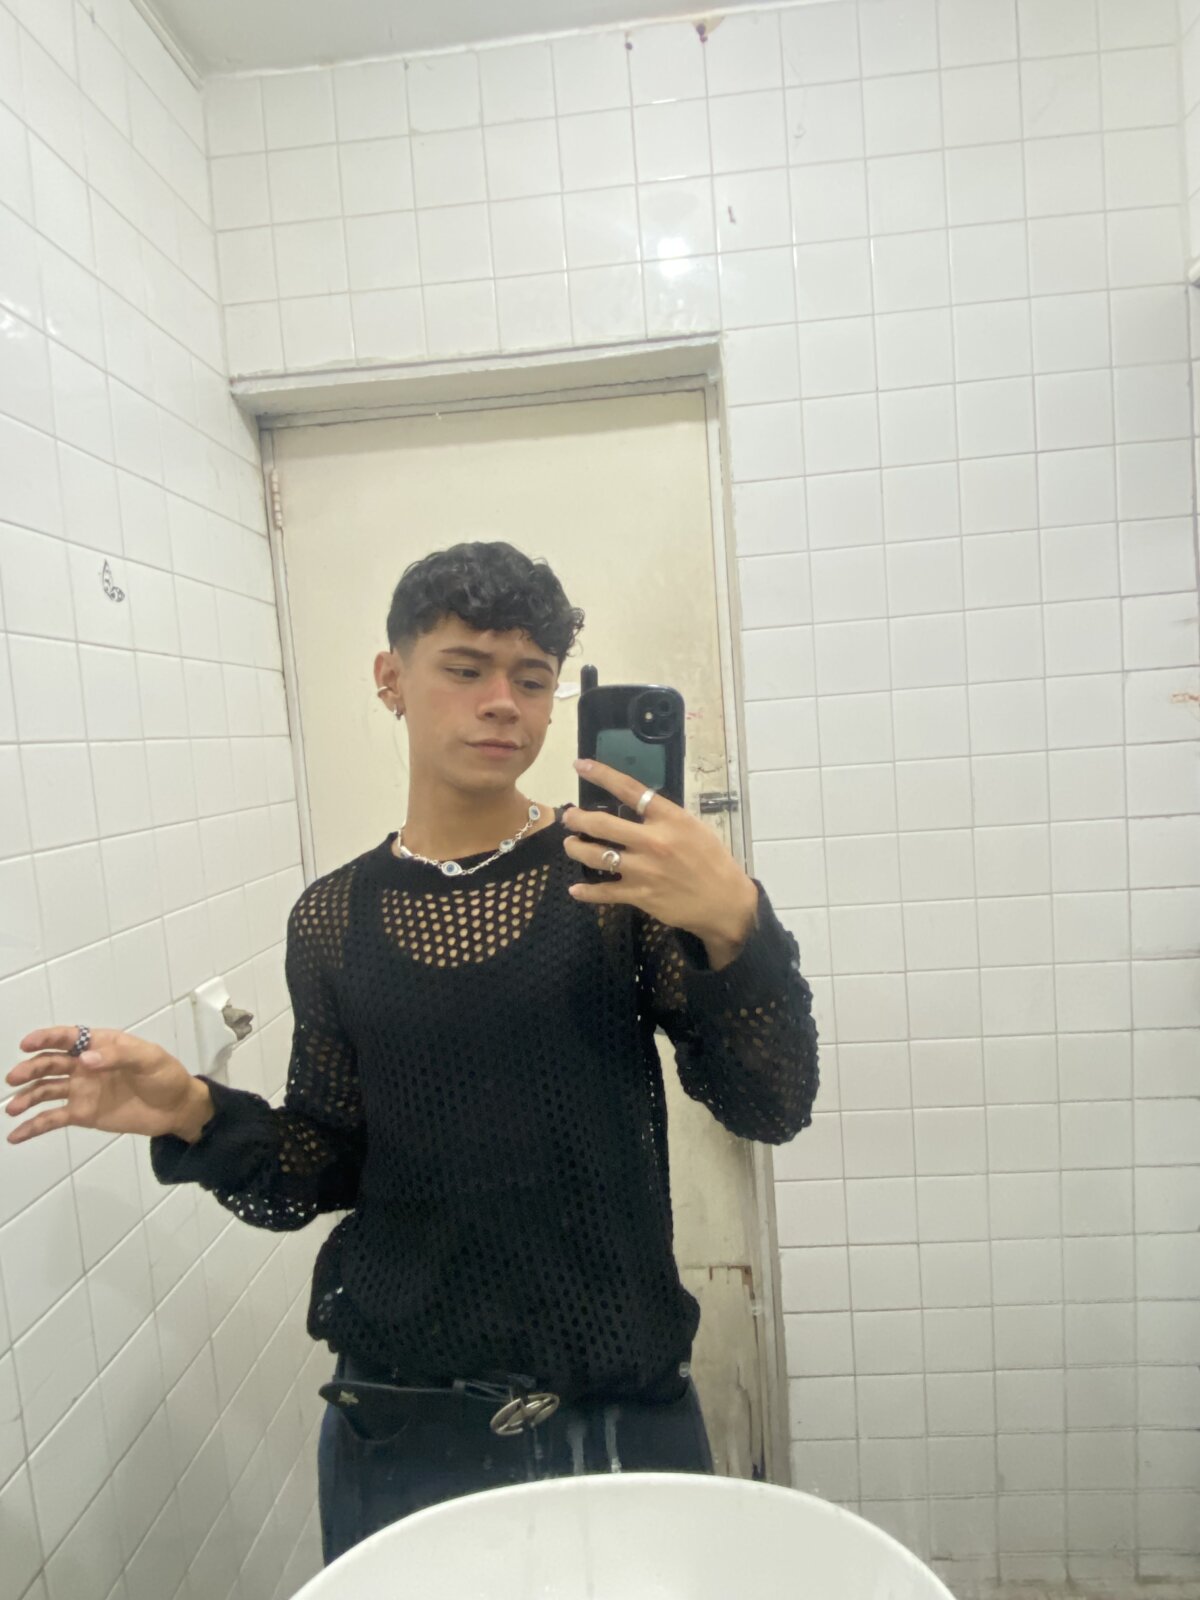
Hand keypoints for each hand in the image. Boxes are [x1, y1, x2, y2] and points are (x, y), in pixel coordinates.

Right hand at [5, 1027, 212, 1145]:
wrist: (175, 1108)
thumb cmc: (164, 1076)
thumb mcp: (149, 1059)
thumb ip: (118, 1056)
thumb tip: (85, 1060)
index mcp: (100, 1045)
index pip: (69, 1038)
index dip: (47, 1038)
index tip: (27, 1044)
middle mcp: (84, 1066)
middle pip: (50, 1064)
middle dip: (30, 1069)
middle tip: (14, 1078)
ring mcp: (80, 1090)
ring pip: (46, 1091)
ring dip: (26, 1097)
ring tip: (12, 1108)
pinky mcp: (82, 1114)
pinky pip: (52, 1119)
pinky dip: (33, 1126)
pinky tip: (15, 1135)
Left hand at [564, 759, 758, 965]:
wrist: (725, 902)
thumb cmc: (712, 861)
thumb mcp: (693, 827)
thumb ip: (664, 817)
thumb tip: (637, 806)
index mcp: (669, 819)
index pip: (629, 790)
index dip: (602, 775)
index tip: (581, 765)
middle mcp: (653, 841)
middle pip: (602, 825)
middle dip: (577, 819)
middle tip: (569, 817)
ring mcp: (643, 870)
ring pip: (596, 856)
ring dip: (576, 849)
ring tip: (571, 845)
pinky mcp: (640, 895)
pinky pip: (604, 892)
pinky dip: (586, 892)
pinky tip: (575, 889)